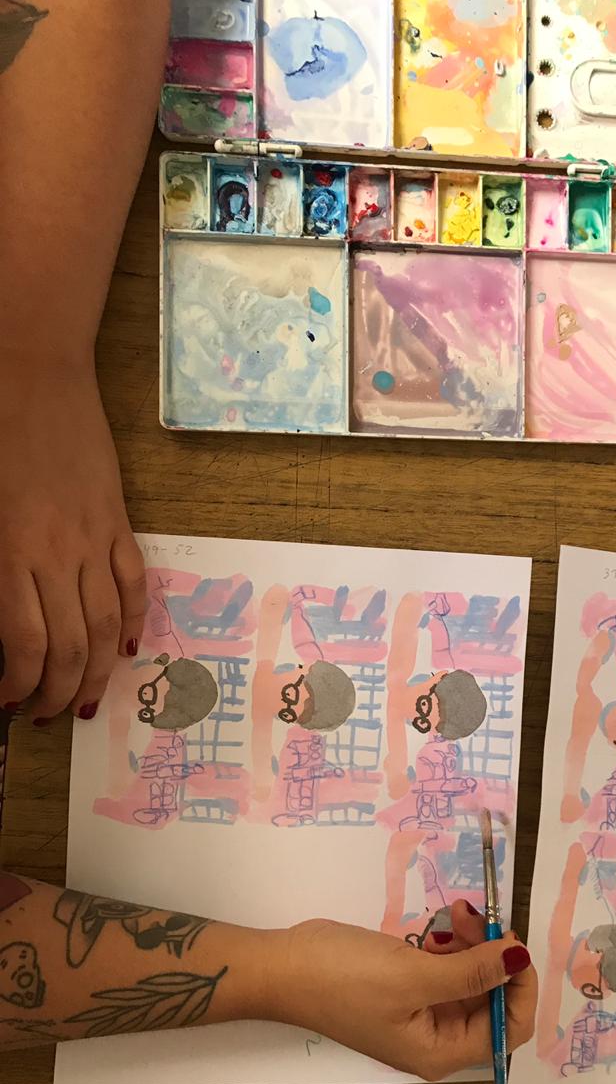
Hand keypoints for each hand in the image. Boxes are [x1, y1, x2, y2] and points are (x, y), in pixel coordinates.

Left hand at [0, 359, 144, 720]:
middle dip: (59, 693)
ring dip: (98, 673)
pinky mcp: (117, 519)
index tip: (7, 702)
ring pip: (107, 626)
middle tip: (46, 716)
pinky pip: (133, 583)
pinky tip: (128, 649)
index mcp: (10, 551)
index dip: (20, 685)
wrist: (32, 368)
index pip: (26, 645)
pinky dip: (134, 621)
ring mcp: (94, 538)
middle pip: (71, 647)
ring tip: (86, 701)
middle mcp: (57, 554)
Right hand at [264, 901, 537, 1080]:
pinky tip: (444, 923)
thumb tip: (521, 958)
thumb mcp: (414, 975)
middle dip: (494, 955)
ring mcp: (423, 1011)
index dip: (521, 987)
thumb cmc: (346, 978)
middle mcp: (439, 1037)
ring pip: (473, 976)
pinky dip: (454, 944)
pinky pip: (449, 967)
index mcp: (443, 1050)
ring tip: (459, 912)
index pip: (510, 1029)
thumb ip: (473, 970)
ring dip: (474, 943)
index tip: (513, 943)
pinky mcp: (409, 986)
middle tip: (479, 916)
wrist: (285, 967)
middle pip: (494, 999)